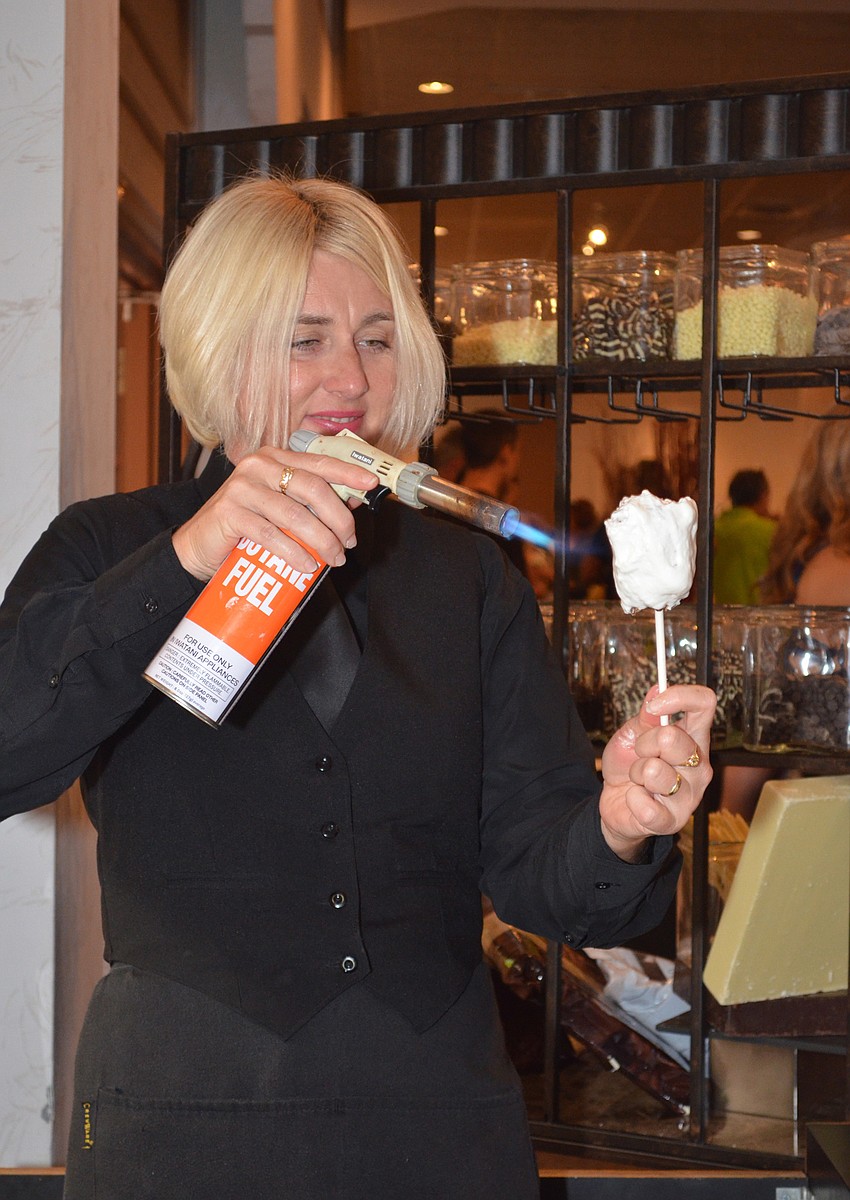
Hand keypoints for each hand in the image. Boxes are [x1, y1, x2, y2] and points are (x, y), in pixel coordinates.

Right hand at [172, 446, 378, 580]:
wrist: (198, 546)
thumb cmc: (245, 527)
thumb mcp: (281, 508)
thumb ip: (310, 501)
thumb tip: (354, 502)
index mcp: (274, 458)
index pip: (319, 462)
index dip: (348, 472)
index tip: (372, 483)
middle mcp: (257, 466)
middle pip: (312, 488)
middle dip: (338, 518)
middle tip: (349, 542)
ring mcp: (241, 488)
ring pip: (294, 514)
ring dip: (321, 540)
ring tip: (334, 559)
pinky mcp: (229, 513)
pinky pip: (270, 535)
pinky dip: (293, 553)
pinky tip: (306, 566)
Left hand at [598, 683, 715, 861]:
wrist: (615, 803)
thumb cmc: (628, 766)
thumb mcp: (632, 735)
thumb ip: (646, 716)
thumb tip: (656, 688)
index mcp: (693, 738)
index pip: (705, 705)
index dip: (679, 697)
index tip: (655, 706)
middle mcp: (699, 765)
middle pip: (674, 738)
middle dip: (644, 743)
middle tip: (640, 754)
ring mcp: (690, 795)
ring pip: (654, 771)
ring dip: (635, 773)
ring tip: (639, 780)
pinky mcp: (673, 821)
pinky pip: (646, 805)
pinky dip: (632, 799)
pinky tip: (636, 799)